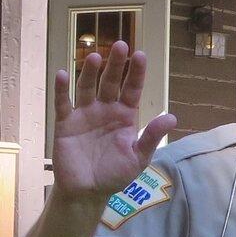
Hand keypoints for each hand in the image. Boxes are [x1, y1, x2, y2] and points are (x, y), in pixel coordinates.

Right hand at [51, 40, 176, 205]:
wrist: (89, 191)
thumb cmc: (116, 174)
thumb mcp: (139, 157)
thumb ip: (151, 136)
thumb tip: (172, 117)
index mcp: (125, 116)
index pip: (132, 90)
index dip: (136, 74)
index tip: (141, 56)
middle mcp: (105, 110)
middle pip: (111, 83)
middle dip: (116, 65)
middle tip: (121, 45)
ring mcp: (85, 115)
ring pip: (87, 88)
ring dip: (91, 73)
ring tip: (96, 57)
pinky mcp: (66, 123)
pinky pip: (64, 103)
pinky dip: (62, 89)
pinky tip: (64, 74)